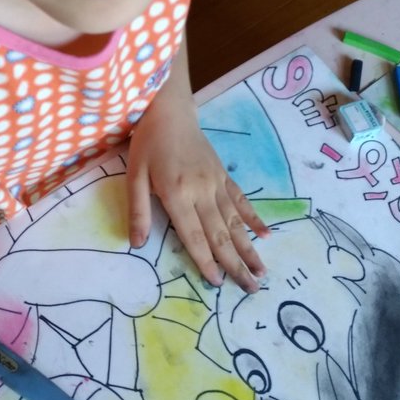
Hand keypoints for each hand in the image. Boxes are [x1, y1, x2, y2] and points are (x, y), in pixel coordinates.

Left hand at [127, 95, 268, 292]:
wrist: (170, 110)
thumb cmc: (147, 144)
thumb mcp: (133, 177)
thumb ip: (138, 211)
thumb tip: (136, 245)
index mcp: (178, 194)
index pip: (193, 236)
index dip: (206, 261)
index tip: (218, 283)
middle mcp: (202, 192)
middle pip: (220, 234)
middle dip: (236, 264)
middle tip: (251, 289)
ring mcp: (217, 183)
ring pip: (235, 222)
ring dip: (250, 248)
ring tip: (262, 271)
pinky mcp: (224, 175)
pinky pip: (241, 200)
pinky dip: (254, 218)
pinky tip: (266, 235)